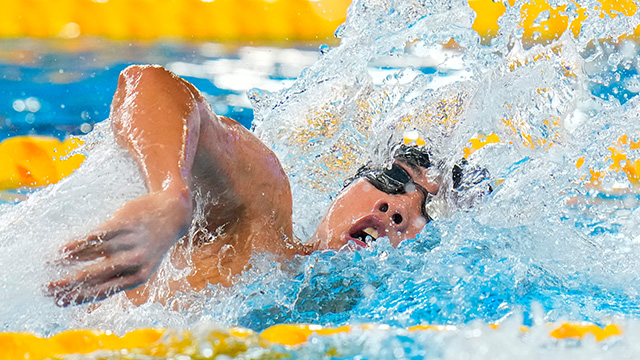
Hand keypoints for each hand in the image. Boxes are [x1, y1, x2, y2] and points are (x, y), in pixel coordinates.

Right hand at [46, 189, 190, 305]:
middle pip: (95, 276)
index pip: (103, 291)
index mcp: (138, 277)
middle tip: (46, 289)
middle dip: (68, 284)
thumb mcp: (141, 264)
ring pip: (93, 253)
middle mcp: (135, 261)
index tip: (57, 302)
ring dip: (68, 260)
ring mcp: (131, 242)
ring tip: (48, 265)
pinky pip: (99, 235)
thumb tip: (81, 287)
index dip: (79, 297)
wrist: (173, 213)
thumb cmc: (150, 243)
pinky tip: (64, 249)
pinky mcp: (126, 224)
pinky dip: (79, 243)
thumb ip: (116, 275)